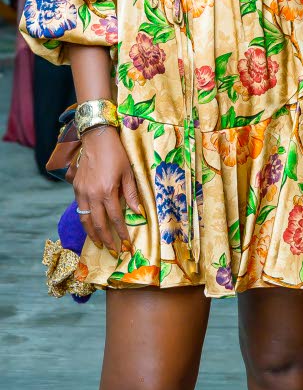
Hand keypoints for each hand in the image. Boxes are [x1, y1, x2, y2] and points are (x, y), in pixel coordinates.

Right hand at [73, 126, 140, 254]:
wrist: (96, 138)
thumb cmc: (116, 153)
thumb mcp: (128, 172)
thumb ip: (132, 194)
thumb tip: (139, 213)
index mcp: (107, 191)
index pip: (115, 219)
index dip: (121, 233)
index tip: (127, 244)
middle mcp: (92, 195)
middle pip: (99, 224)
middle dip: (107, 240)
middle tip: (114, 252)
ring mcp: (81, 193)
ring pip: (85, 221)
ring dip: (93, 235)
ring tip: (101, 244)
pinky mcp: (75, 188)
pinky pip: (80, 210)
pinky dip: (85, 221)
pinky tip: (91, 225)